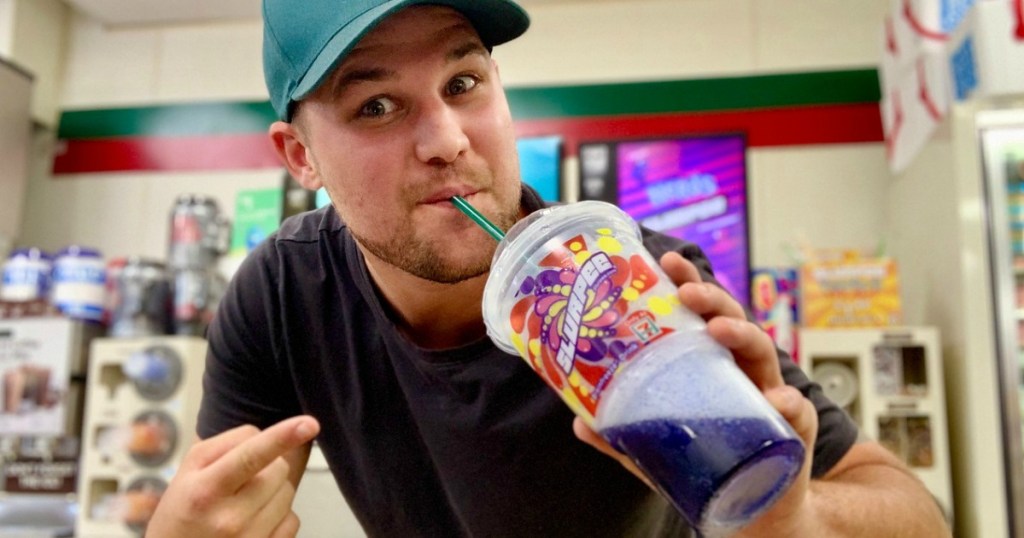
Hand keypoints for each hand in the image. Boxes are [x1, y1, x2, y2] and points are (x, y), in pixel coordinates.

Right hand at [146, 415, 320, 537]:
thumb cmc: (182, 512)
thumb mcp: (188, 472)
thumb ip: (225, 446)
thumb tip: (266, 436)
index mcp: (205, 491)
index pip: (251, 457)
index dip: (282, 437)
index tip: (310, 424)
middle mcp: (229, 519)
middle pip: (278, 469)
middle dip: (266, 467)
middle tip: (240, 482)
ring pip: (288, 492)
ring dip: (273, 492)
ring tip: (243, 504)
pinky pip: (292, 521)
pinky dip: (279, 516)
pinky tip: (254, 522)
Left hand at [573, 252, 818, 535]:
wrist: (754, 508)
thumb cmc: (708, 464)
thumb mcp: (657, 449)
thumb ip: (622, 436)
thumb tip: (578, 422)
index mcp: (709, 363)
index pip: (698, 315)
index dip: (687, 284)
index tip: (666, 260)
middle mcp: (740, 369)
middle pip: (729, 319)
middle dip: (710, 298)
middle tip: (686, 292)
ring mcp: (767, 394)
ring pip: (762, 351)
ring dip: (742, 334)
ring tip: (719, 330)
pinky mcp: (792, 429)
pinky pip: (796, 413)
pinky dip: (790, 405)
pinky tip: (779, 401)